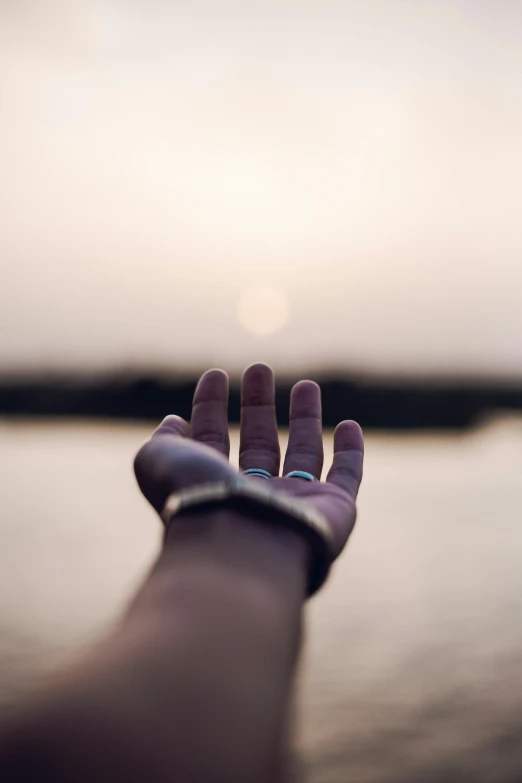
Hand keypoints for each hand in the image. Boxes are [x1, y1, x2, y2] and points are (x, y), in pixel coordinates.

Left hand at [134, 363, 363, 558]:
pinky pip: (347, 478)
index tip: (215, 375)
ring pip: (303, 455)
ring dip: (305, 419)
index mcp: (212, 486)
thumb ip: (163, 440)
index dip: (210, 406)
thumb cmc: (197, 500)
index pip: (211, 439)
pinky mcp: (333, 511)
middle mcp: (252, 496)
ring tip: (306, 384)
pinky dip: (351, 453)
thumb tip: (174, 422)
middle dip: (257, 405)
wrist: (240, 545)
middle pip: (258, 443)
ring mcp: (294, 505)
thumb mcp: (158, 462)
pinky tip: (349, 426)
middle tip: (259, 369)